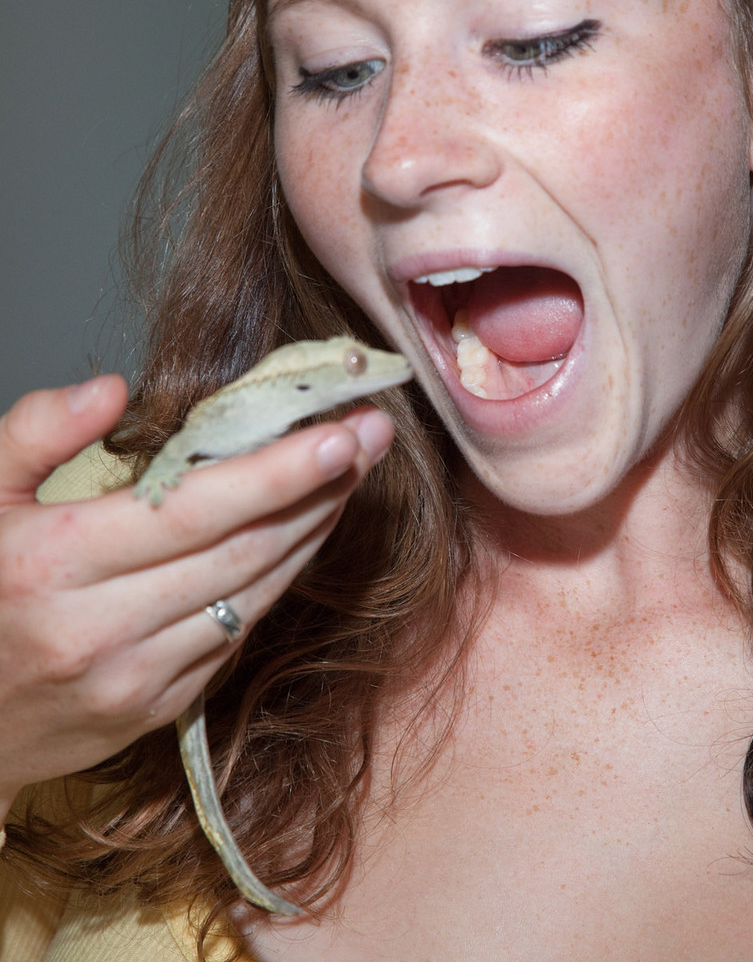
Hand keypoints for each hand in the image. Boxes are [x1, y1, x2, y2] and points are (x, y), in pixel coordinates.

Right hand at [0, 375, 391, 820]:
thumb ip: (34, 432)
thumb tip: (113, 390)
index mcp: (55, 561)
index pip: (194, 508)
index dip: (278, 471)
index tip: (341, 431)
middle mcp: (100, 627)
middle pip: (242, 550)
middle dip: (319, 489)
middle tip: (371, 435)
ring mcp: (133, 678)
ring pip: (252, 595)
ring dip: (311, 533)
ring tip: (348, 477)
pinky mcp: (154, 708)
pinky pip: (236, 635)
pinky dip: (276, 582)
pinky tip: (300, 537)